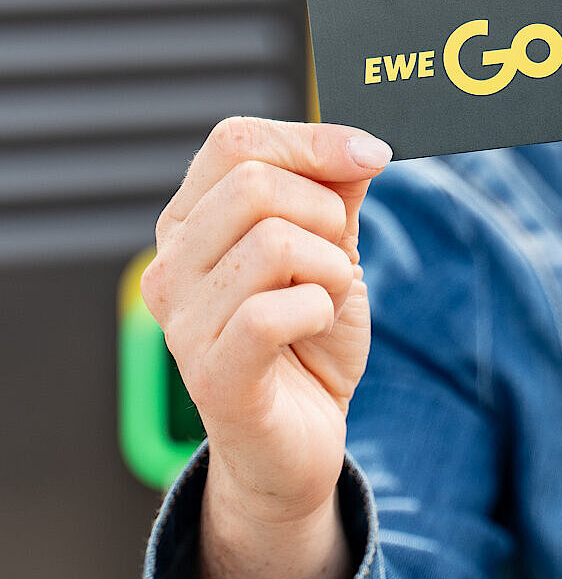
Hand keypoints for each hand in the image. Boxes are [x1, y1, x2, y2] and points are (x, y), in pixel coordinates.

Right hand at [142, 116, 391, 528]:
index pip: (235, 142)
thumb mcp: (332, 249)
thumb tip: (358, 142)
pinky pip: (275, 311)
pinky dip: (320, 310)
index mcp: (192, 224)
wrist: (302, 439)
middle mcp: (172, 267)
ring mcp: (183, 324)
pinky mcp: (213, 375)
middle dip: (325, 212)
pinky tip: (314, 330)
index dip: (313, 139)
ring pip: (272, 243)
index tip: (372, 157)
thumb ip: (337, 192)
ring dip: (329, 267)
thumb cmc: (309, 338)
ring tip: (324, 299)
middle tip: (336, 257)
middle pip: (254, 184)